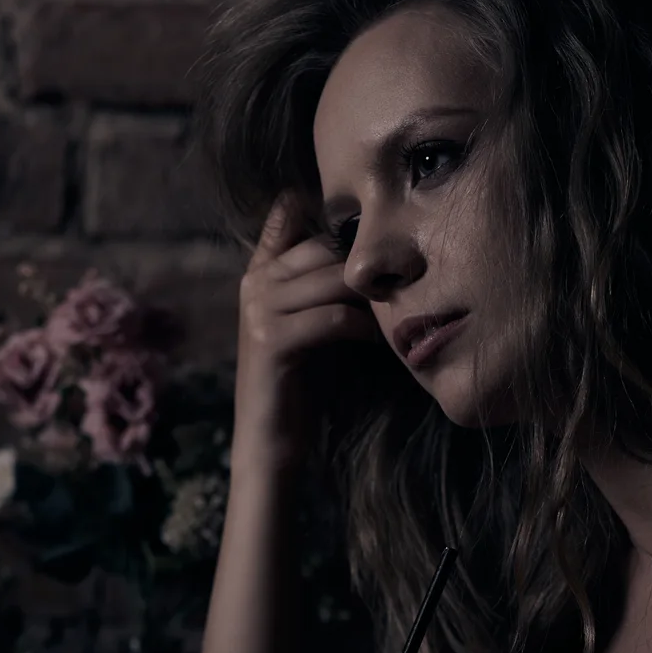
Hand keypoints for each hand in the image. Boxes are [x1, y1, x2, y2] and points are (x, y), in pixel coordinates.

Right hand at [234, 191, 382, 470]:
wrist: (271, 439)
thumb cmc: (302, 381)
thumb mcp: (312, 320)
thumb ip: (323, 281)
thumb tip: (369, 246)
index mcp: (260, 271)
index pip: (289, 214)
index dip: (328, 216)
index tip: (368, 232)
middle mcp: (255, 282)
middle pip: (325, 248)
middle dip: (364, 268)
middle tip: (397, 287)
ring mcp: (258, 309)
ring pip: (333, 281)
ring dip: (368, 300)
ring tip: (388, 317)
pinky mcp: (271, 340)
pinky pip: (333, 318)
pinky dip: (361, 328)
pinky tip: (373, 341)